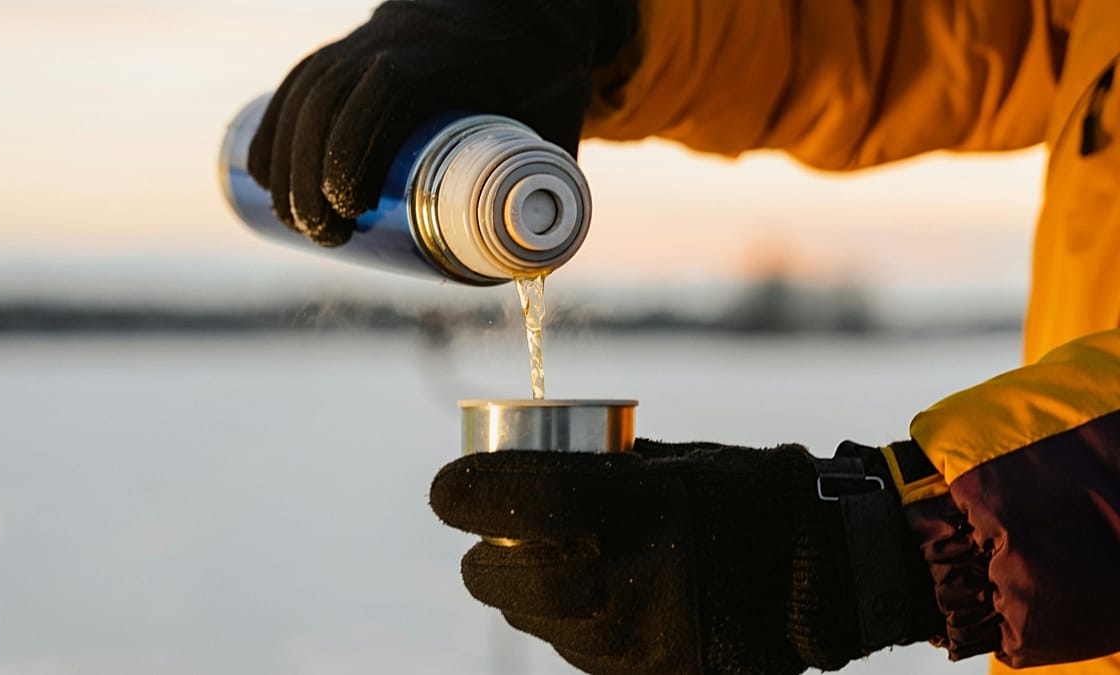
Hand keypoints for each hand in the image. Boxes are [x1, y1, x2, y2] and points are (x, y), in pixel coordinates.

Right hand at [247, 0, 637, 244]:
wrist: (525, 6)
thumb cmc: (546, 66)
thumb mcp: (559, 116)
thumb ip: (548, 181)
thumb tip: (537, 267)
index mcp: (441, 55)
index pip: (380, 96)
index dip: (350, 152)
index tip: (348, 213)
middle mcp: (391, 40)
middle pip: (327, 100)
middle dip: (307, 174)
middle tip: (321, 236)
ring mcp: (364, 40)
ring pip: (303, 92)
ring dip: (282, 156)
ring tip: (292, 220)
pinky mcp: (350, 49)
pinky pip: (297, 82)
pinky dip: (274, 126)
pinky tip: (264, 173)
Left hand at [429, 440, 942, 674]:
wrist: (822, 575)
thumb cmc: (743, 495)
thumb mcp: (668, 462)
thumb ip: (592, 471)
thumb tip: (517, 468)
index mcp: (630, 509)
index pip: (510, 501)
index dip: (461, 493)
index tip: (450, 490)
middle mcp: (623, 579)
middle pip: (499, 578)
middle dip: (483, 559)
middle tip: (491, 540)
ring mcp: (632, 638)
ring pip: (533, 620)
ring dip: (525, 594)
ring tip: (558, 568)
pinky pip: (575, 651)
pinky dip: (570, 625)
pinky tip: (600, 601)